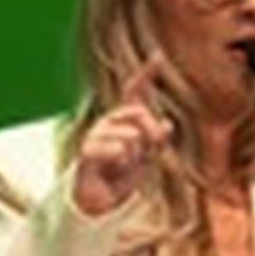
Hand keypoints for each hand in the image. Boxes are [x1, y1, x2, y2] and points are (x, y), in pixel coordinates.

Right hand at [71, 57, 173, 216]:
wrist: (100, 200)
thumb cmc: (122, 176)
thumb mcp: (147, 158)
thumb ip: (157, 141)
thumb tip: (167, 124)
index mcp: (123, 119)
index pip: (133, 92)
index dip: (146, 74)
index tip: (159, 55)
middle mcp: (109, 121)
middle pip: (140, 113)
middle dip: (149, 137)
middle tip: (139, 157)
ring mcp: (97, 133)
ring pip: (132, 135)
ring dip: (134, 156)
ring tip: (121, 166)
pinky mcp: (87, 150)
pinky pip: (118, 148)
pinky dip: (121, 161)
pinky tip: (113, 168)